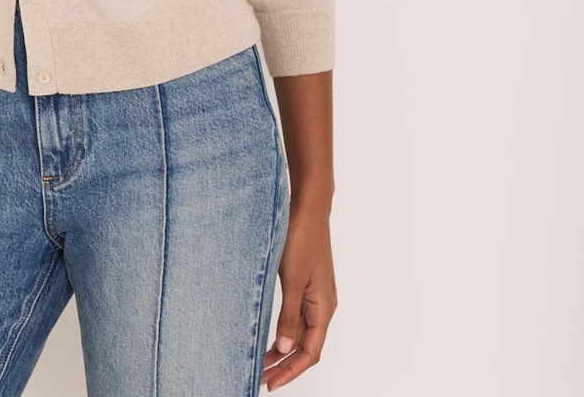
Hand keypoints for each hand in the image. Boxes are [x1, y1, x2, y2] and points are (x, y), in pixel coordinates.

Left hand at [262, 206, 336, 389]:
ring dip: (284, 350)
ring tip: (262, 362)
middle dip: (286, 365)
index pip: (310, 352)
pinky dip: (286, 331)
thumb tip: (285, 348)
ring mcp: (316, 294)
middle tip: (262, 379)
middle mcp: (323, 305)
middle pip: (307, 346)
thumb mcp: (292, 280)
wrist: (307, 208)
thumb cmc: (302, 239)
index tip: (271, 383)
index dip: (291, 371)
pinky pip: (299, 317)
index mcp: (324, 308)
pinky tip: (272, 335)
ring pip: (302, 333)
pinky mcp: (307, 284)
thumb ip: (289, 315)